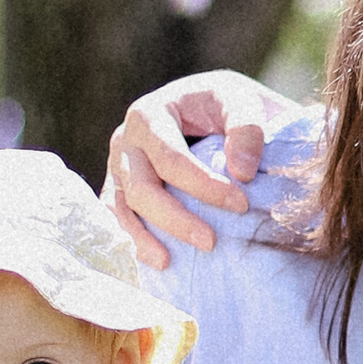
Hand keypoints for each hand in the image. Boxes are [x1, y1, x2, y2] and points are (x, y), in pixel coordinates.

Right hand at [104, 69, 291, 270]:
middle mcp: (125, 140)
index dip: (204, 185)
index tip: (241, 205)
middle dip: (175, 219)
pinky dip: (130, 241)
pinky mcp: (117, 189)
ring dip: (144, 239)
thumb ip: (246, 128)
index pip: (171, 158)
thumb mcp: (240, 100)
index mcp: (150, 114)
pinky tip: (153, 262)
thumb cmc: (225, 106)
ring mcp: (117, 166)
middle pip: (142, 188)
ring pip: (122, 208)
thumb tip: (241, 173)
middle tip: (210, 242)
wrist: (209, 109)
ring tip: (168, 263)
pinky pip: (115, 218)